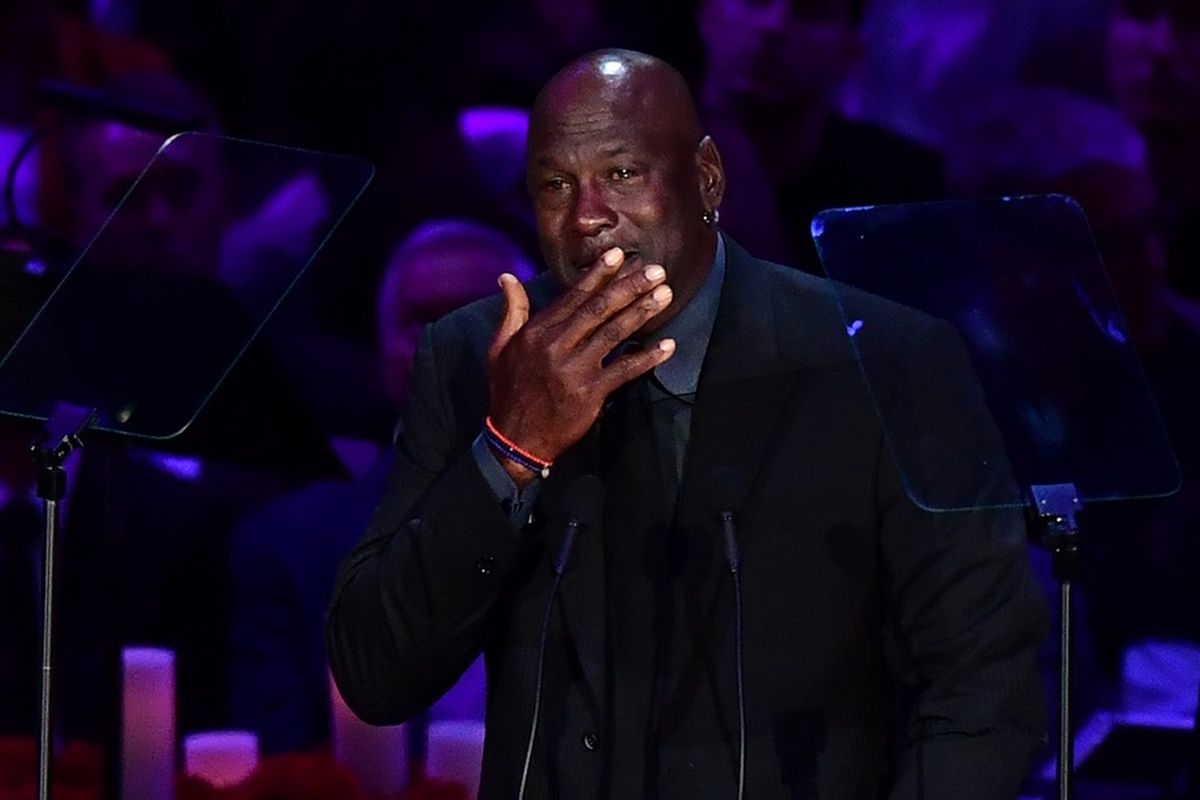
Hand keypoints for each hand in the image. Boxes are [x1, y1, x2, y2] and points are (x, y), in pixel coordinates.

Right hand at [486, 247, 675, 484]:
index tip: (618, 255)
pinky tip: (667, 345)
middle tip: (655, 269)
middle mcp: (556, 346)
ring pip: (614, 334)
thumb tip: (507, 277)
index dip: (597, 275)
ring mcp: (575, 370)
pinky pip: (624, 371)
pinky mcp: (590, 393)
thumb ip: (512, 311)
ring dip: (642, 312)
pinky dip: (647, 358)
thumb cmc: (509, 390)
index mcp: (537, 332)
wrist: (515, 438)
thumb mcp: (500, 348)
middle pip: (599, 309)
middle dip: (629, 286)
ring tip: (664, 294)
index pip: (573, 297)